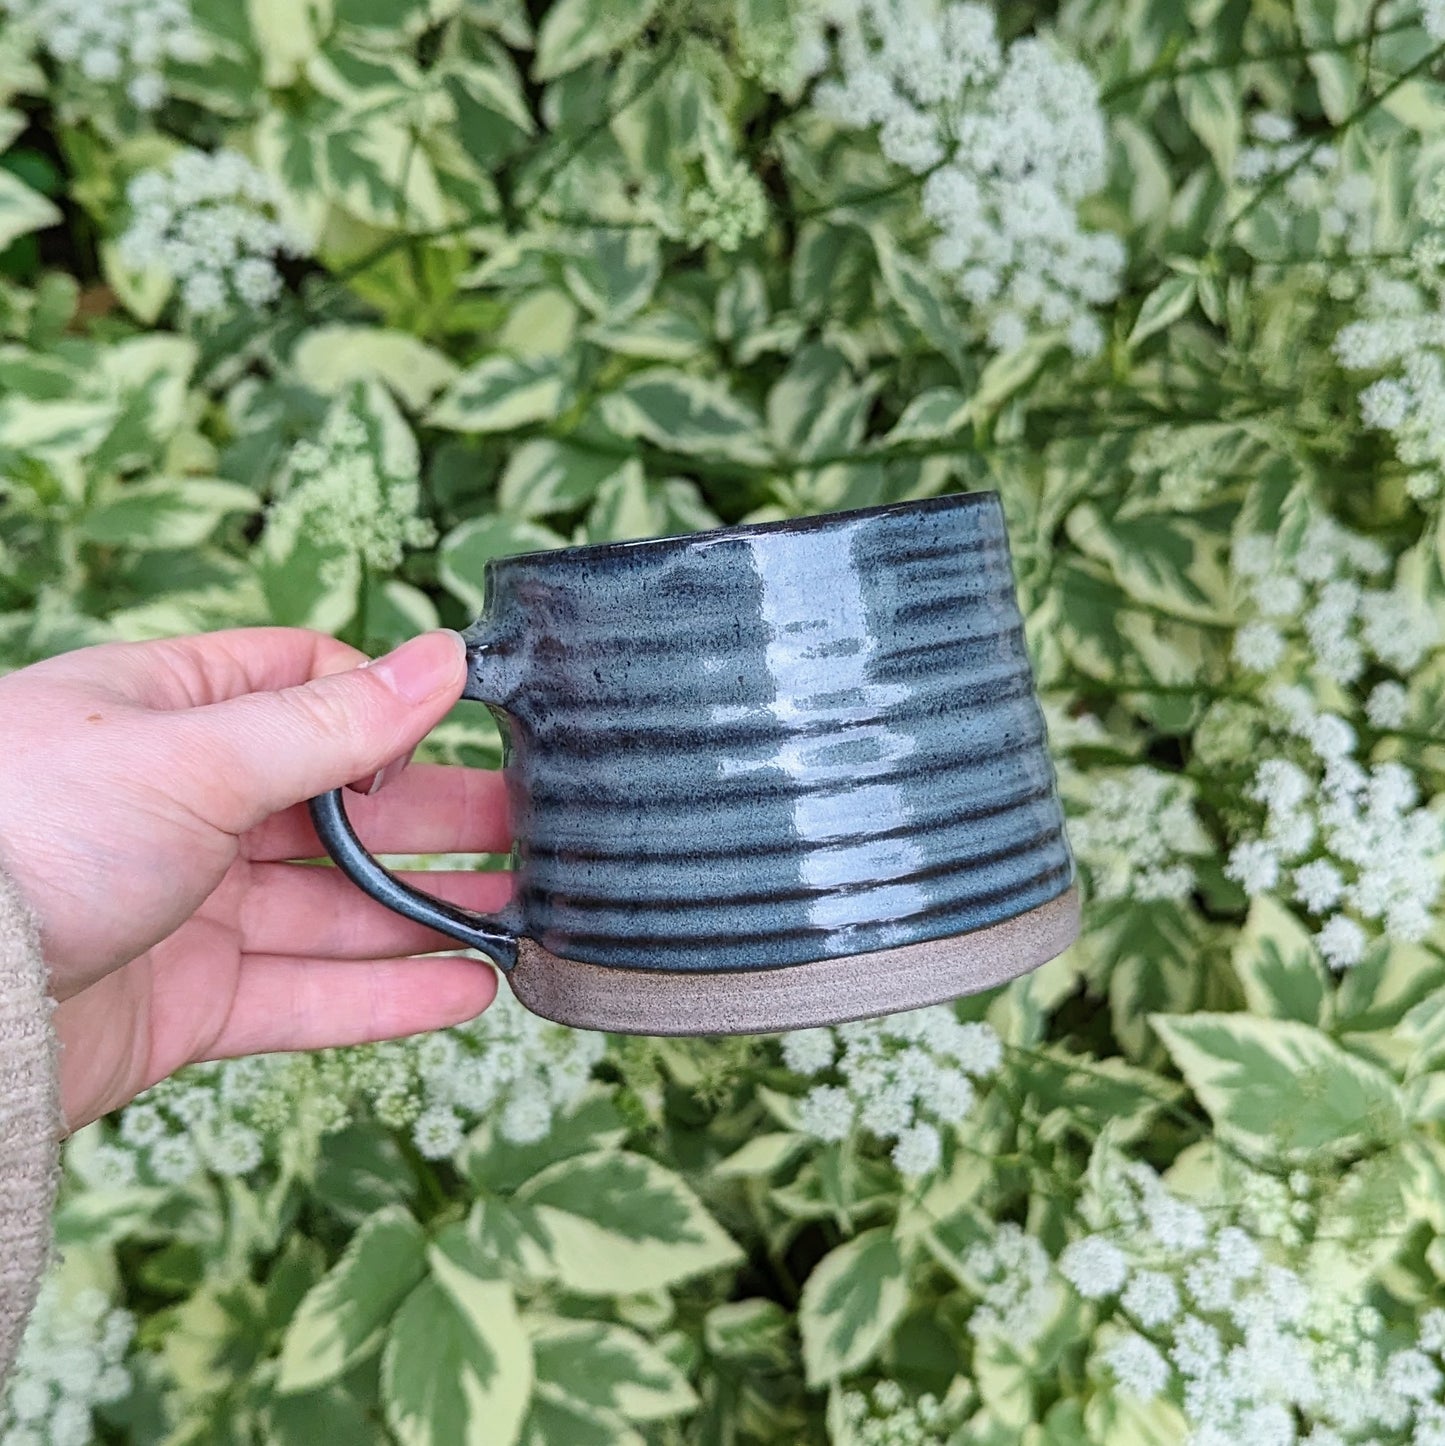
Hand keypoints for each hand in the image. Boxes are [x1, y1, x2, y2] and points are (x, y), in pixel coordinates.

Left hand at [0, 628, 509, 1129]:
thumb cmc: (27, 834)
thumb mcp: (197, 756)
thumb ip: (333, 723)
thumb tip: (442, 657)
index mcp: (169, 716)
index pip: (301, 683)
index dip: (377, 704)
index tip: (441, 733)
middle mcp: (181, 807)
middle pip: (335, 806)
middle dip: (431, 817)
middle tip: (525, 827)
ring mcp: (186, 909)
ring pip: (332, 907)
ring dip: (424, 911)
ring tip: (516, 914)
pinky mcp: (187, 1004)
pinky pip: (306, 995)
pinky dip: (387, 995)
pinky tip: (465, 987)